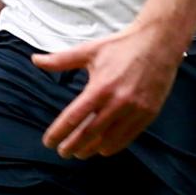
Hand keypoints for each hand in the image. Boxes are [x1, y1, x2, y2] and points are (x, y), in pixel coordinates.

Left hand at [35, 25, 182, 158]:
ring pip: (109, 141)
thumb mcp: (90, 50)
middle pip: (89, 135)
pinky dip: (113, 146)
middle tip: (62, 152)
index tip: (49, 142)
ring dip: (91, 150)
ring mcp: (135, 110)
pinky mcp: (149, 114)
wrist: (160, 42)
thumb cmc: (123, 45)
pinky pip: (128, 138)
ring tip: (80, 152)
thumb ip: (61, 60)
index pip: (73, 118)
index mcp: (101, 87)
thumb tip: (36, 60)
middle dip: (72, 147)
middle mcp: (118, 102)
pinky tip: (102, 147)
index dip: (58, 133)